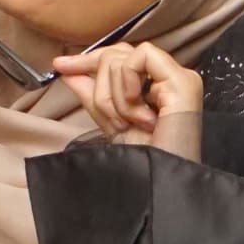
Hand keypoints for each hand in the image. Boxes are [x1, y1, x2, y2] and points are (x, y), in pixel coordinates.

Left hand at [52, 39, 202, 156]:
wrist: (157, 188)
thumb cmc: (142, 164)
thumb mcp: (110, 124)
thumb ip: (92, 95)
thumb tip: (68, 71)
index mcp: (155, 86)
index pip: (118, 57)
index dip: (87, 60)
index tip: (60, 67)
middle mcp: (169, 78)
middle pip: (117, 55)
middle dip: (100, 89)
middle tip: (112, 120)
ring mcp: (179, 79)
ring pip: (123, 59)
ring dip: (114, 97)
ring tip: (128, 124)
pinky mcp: (183, 82)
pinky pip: (141, 58)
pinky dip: (127, 85)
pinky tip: (138, 113)